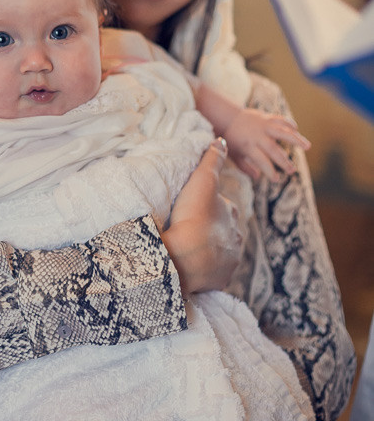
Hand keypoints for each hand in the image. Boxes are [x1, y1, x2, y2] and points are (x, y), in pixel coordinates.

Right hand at [162, 139, 243, 293]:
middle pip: (225, 231)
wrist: (184, 258)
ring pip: (221, 252)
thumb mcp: (201, 183)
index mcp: (233, 216)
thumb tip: (221, 140)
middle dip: (213, 229)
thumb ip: (211, 160)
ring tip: (190, 248)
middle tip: (192, 228)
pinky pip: (213, 273)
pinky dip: (205, 269)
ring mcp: (228, 261)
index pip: (225, 207)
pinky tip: (192, 265)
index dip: (210, 205)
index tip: (196, 208)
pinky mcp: (219, 280)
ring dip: (209, 250)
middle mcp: (236, 239)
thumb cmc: (193, 218)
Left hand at [224, 109, 309, 181]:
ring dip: (296, 139)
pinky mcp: (266, 117)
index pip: (262, 161)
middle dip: (284, 161)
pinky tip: (297, 129)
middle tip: (292, 171)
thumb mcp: (233, 155)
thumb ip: (245, 167)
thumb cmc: (229, 138)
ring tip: (308, 147)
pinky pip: (280, 119)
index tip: (276, 179)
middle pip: (274, 150)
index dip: (270, 171)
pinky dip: (289, 123)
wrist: (224, 115)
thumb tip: (257, 177)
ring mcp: (263, 125)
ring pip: (282, 131)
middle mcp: (257, 135)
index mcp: (248, 146)